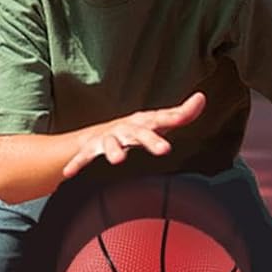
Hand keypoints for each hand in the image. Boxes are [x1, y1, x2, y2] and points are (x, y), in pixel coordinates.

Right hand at [59, 91, 205, 178]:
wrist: (101, 133)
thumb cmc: (136, 128)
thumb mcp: (158, 121)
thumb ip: (182, 114)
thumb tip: (202, 99)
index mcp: (143, 122)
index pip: (161, 120)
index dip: (174, 120)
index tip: (181, 124)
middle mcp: (126, 128)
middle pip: (140, 133)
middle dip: (150, 140)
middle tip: (164, 149)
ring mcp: (108, 138)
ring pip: (110, 144)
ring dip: (114, 150)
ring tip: (117, 159)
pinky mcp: (91, 149)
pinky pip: (83, 157)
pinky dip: (76, 163)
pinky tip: (69, 173)